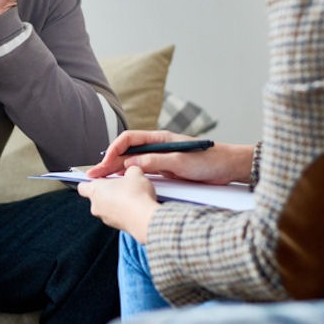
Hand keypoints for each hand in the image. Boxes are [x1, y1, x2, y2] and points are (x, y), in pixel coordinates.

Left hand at [77, 166, 159, 241]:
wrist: (145, 218)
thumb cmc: (135, 196)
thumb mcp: (135, 173)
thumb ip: (130, 169)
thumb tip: (131, 170)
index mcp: (95, 190)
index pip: (82, 186)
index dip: (90, 181)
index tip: (100, 178)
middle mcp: (96, 206)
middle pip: (96, 197)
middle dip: (107, 191)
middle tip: (120, 186)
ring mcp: (105, 218)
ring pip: (106, 208)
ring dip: (115, 202)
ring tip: (130, 197)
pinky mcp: (116, 226)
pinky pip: (116, 216)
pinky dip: (123, 212)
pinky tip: (134, 206)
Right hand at [87, 130, 252, 184]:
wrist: (230, 169)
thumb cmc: (209, 161)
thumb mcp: (180, 162)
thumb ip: (155, 161)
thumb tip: (129, 162)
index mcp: (160, 138)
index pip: (129, 139)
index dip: (114, 150)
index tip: (105, 163)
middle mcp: (157, 147)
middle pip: (127, 152)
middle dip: (108, 163)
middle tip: (92, 176)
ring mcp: (160, 160)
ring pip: (132, 164)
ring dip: (115, 172)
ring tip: (100, 181)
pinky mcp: (165, 172)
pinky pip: (142, 173)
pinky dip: (128, 178)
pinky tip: (120, 185)